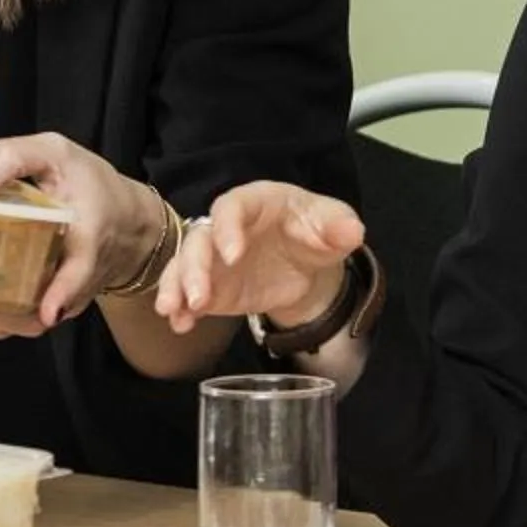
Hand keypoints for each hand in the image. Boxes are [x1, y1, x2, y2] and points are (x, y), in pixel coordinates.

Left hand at [0, 134, 167, 336]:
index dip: (64, 292)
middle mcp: (77, 281)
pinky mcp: (50, 310)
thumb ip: (14, 156)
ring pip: (22, 323)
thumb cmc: (91, 187)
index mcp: (87, 238)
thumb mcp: (57, 154)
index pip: (80, 272)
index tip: (48, 310)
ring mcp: (64, 302)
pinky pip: (17, 323)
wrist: (125, 222)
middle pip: (36, 312)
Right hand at [152, 183, 363, 335]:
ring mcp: (213, 257)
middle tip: (199, 296)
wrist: (306, 262)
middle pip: (199, 239)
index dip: (228, 228)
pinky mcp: (211, 284)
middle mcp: (225, 226)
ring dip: (176, 287)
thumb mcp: (332, 224)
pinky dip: (180, 308)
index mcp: (255, 202)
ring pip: (183, 265)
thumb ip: (339, 226)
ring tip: (173, 311)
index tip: (234, 255)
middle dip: (194, 267)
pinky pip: (185, 292)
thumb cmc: (315, 230)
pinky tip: (180, 324)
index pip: (232, 207)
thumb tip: (352, 231)